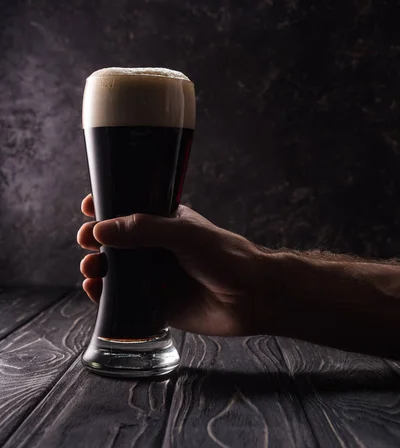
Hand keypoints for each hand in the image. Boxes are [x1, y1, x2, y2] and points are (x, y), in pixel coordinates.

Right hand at [77, 195, 267, 335]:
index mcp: (164, 222)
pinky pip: (121, 298)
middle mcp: (155, 247)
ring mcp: (153, 275)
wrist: (251, 297)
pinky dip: (103, 294)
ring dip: (95, 266)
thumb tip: (101, 229)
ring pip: (114, 269)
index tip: (89, 206)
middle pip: (115, 240)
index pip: (129, 209)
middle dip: (94, 238)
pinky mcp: (154, 303)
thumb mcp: (183, 234)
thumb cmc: (224, 256)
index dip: (107, 206)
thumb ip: (144, 229)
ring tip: (90, 268)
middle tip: (86, 240)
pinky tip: (94, 290)